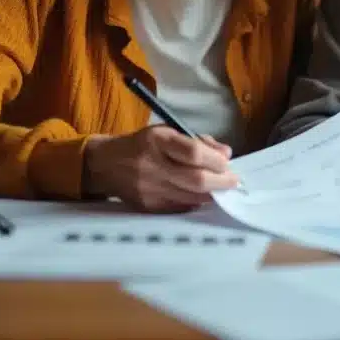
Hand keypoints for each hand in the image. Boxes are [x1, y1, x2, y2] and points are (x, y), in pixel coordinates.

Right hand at [83, 126, 238, 212]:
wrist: (106, 164)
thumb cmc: (143, 144)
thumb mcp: (168, 132)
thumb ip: (198, 142)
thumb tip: (227, 154)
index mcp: (157, 141)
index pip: (193, 153)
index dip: (215, 160)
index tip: (227, 163)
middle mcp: (152, 166)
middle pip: (196, 180)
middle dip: (220, 181)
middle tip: (233, 181)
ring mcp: (149, 189)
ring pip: (191, 197)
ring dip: (211, 193)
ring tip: (219, 187)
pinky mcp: (147, 207)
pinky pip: (180, 207)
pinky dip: (195, 201)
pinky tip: (201, 195)